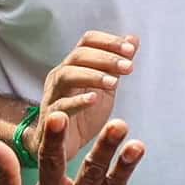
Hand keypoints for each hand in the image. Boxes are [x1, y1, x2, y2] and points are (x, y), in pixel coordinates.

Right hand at [30, 31, 139, 160]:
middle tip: (128, 67)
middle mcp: (61, 75)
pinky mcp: (51, 116)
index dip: (108, 42)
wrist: (63, 146)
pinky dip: (78, 100)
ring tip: (113, 83)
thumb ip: (116, 65)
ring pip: (67, 75)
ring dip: (92, 75)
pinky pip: (61, 105)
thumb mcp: (105, 87)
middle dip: (106, 58)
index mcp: (74, 65)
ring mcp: (54, 94)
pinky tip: (94, 99)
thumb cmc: (83, 114)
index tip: (130, 50)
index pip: (88, 41)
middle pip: (79, 55)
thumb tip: (133, 39)